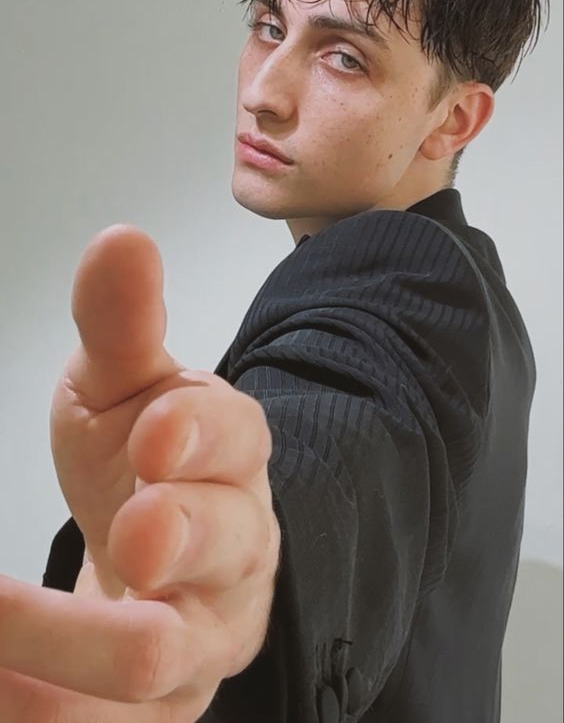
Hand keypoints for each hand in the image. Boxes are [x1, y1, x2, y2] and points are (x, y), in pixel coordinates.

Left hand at [0, 225, 280, 721]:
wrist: (164, 557)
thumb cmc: (144, 460)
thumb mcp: (124, 386)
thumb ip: (123, 324)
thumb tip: (121, 239)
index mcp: (230, 458)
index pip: (242, 440)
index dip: (204, 435)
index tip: (155, 430)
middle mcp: (234, 550)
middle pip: (230, 551)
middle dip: (182, 539)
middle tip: (130, 535)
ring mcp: (201, 636)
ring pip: (162, 660)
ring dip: (72, 642)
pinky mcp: (164, 708)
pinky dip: (39, 706)